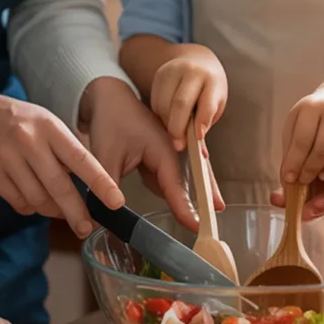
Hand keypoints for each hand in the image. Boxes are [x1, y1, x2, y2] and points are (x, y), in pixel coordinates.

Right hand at [0, 89, 124, 238]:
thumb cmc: (19, 121)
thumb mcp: (47, 124)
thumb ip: (66, 152)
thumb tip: (90, 188)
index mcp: (50, 127)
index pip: (81, 159)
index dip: (101, 183)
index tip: (117, 202)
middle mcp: (28, 142)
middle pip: (59, 187)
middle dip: (76, 212)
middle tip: (87, 228)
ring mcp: (7, 159)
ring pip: (38, 199)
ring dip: (52, 211)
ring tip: (59, 210)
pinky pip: (19, 203)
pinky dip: (30, 207)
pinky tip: (33, 199)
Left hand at [83, 76, 222, 231]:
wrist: (108, 96)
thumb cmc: (111, 119)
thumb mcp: (105, 155)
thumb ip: (106, 186)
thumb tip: (106, 214)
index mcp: (163, 149)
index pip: (176, 185)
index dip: (186, 208)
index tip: (198, 226)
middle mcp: (171, 151)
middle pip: (191, 180)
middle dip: (205, 198)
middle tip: (218, 216)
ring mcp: (166, 153)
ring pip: (177, 182)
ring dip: (184, 198)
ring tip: (198, 219)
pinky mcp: (159, 157)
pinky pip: (165, 179)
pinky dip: (169, 192)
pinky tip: (174, 203)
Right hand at [150, 47, 227, 149]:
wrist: (197, 62)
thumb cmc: (209, 88)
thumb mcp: (216, 102)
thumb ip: (206, 122)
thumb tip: (200, 153)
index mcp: (211, 79)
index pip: (206, 103)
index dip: (201, 123)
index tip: (197, 138)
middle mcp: (191, 72)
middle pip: (180, 103)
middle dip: (178, 128)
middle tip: (178, 146)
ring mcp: (173, 71)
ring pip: (164, 104)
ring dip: (167, 124)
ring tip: (174, 135)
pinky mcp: (158, 75)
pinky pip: (155, 102)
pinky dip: (160, 116)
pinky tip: (167, 121)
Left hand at [280, 87, 323, 185]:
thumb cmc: (310, 119)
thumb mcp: (295, 126)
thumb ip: (291, 150)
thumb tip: (289, 178)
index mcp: (310, 107)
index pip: (302, 140)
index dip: (295, 162)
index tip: (289, 178)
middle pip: (321, 149)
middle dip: (310, 170)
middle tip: (303, 180)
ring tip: (315, 174)